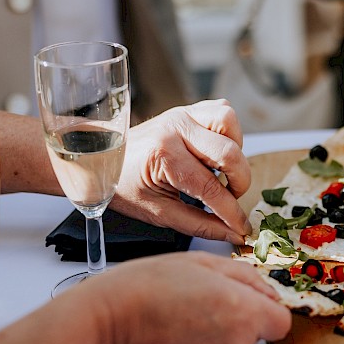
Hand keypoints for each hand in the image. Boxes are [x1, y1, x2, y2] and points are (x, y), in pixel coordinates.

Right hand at [74, 252, 291, 343]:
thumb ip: (244, 276)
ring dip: (214, 330)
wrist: (99, 325)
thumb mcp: (201, 261)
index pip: (281, 320)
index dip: (267, 306)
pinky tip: (171, 329)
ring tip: (180, 310)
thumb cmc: (143, 287)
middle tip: (202, 295)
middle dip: (237, 314)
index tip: (249, 297)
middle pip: (253, 332)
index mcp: (242, 312)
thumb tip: (265, 291)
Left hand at [112, 99, 252, 243]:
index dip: (231, 213)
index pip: (211, 188)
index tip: (241, 228)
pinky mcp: (188, 109)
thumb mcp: (158, 213)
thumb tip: (233, 234)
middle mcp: (176, 128)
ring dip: (235, 150)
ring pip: (230, 123)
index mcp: (164, 155)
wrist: (101, 159)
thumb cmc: (124, 186)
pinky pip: (222, 111)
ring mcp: (183, 113)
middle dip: (239, 183)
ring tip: (222, 170)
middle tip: (229, 198)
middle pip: (230, 154)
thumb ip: (199, 224)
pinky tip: (216, 151)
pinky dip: (229, 132)